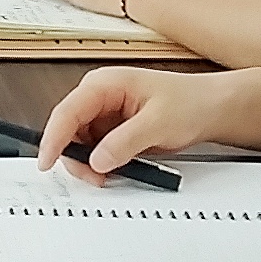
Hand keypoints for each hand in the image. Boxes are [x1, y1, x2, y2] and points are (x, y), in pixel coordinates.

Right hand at [33, 63, 219, 178]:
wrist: (213, 109)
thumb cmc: (191, 102)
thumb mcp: (158, 124)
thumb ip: (124, 142)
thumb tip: (96, 160)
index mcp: (105, 83)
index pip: (67, 112)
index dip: (53, 139)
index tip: (47, 161)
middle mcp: (100, 96)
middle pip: (69, 130)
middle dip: (76, 157)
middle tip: (94, 178)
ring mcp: (106, 113)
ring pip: (81, 143)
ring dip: (90, 162)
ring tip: (110, 174)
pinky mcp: (115, 128)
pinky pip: (96, 148)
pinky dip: (101, 163)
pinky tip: (117, 168)